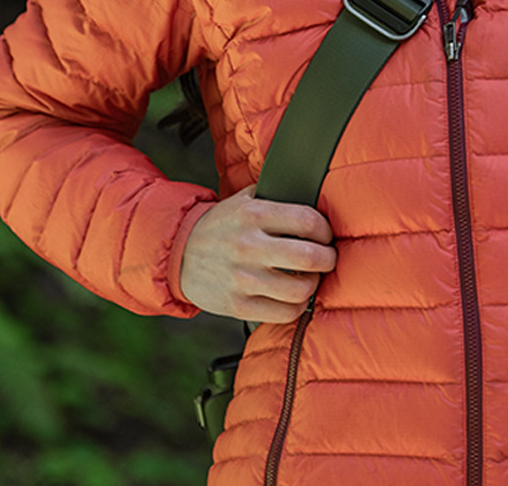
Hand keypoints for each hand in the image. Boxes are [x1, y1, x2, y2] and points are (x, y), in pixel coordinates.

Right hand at [179, 185, 336, 322]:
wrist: (179, 253)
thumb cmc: (223, 224)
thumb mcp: (244, 199)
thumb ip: (275, 193)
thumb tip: (314, 192)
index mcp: (253, 214)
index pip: (308, 221)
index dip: (326, 230)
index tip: (325, 235)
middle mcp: (248, 246)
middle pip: (309, 257)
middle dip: (328, 258)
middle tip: (327, 257)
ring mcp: (242, 279)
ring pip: (300, 290)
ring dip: (314, 284)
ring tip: (309, 277)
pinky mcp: (238, 306)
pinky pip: (284, 313)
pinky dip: (296, 306)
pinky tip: (293, 296)